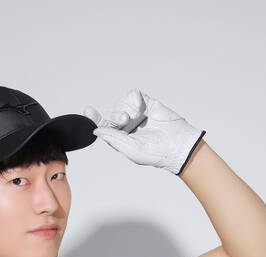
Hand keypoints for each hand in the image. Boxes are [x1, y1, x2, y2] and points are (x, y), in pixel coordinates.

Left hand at [83, 88, 205, 174]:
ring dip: (126, 108)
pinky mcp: (147, 103)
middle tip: (125, 120)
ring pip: (121, 102)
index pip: (103, 126)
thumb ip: (113, 138)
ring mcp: (137, 113)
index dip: (94, 118)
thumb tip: (96, 130)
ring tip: (136, 117)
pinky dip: (134, 99)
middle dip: (115, 116)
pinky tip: (141, 108)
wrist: (178, 145)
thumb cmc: (155, 153)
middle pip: (112, 113)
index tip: (88, 111)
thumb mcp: (131, 149)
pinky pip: (133, 94)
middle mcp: (127, 124)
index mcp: (120, 137)